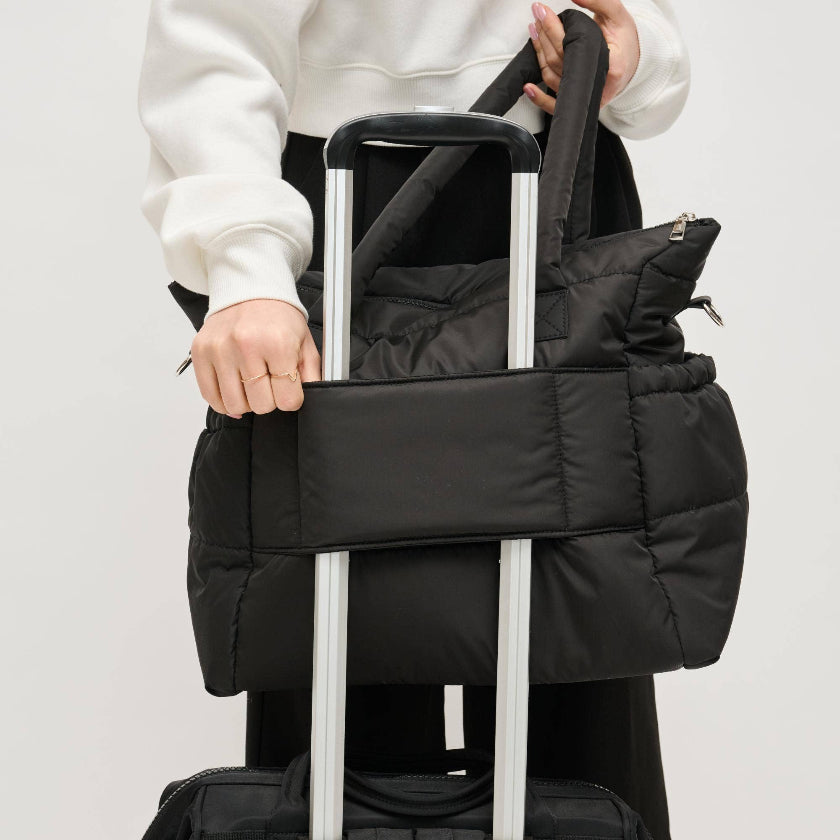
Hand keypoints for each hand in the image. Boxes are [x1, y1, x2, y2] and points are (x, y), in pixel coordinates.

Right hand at [191, 299, 320, 416]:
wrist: (251, 291)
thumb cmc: (279, 318)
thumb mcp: (305, 344)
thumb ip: (311, 376)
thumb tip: (307, 402)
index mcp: (277, 344)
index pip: (287, 399)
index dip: (291, 400)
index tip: (289, 390)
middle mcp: (246, 346)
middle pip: (260, 405)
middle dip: (269, 400)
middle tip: (270, 384)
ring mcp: (220, 350)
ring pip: (234, 405)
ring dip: (246, 402)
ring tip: (251, 385)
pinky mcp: (200, 352)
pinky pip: (210, 396)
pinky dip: (223, 401)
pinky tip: (234, 389)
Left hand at [524, 1, 640, 113]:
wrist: (632, 64)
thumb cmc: (626, 42)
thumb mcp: (618, 16)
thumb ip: (598, 2)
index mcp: (612, 64)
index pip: (573, 45)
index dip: (553, 28)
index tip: (543, 12)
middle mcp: (597, 84)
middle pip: (560, 60)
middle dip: (544, 36)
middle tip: (537, 16)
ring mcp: (586, 96)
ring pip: (553, 77)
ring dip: (539, 54)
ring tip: (534, 33)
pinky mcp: (578, 102)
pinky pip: (554, 105)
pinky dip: (539, 98)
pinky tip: (528, 88)